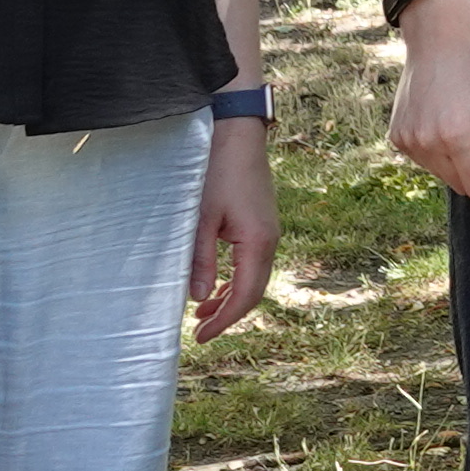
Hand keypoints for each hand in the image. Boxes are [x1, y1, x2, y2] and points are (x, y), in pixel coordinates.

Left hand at [189, 118, 278, 338]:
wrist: (236, 133)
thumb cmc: (216, 172)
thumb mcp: (201, 218)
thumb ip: (201, 259)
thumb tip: (200, 297)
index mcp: (258, 242)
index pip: (246, 295)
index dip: (224, 320)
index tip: (201, 336)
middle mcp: (270, 240)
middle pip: (253, 290)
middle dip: (227, 313)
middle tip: (199, 331)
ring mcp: (268, 230)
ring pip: (253, 276)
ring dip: (230, 296)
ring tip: (203, 311)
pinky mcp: (260, 221)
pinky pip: (251, 261)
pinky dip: (235, 277)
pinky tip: (217, 282)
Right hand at [388, 0, 469, 202]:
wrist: (437, 42)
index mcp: (454, 138)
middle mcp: (425, 144)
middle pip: (460, 186)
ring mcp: (406, 142)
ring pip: (442, 176)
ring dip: (456, 160)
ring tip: (459, 123)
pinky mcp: (396, 137)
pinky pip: (425, 161)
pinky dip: (436, 150)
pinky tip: (440, 121)